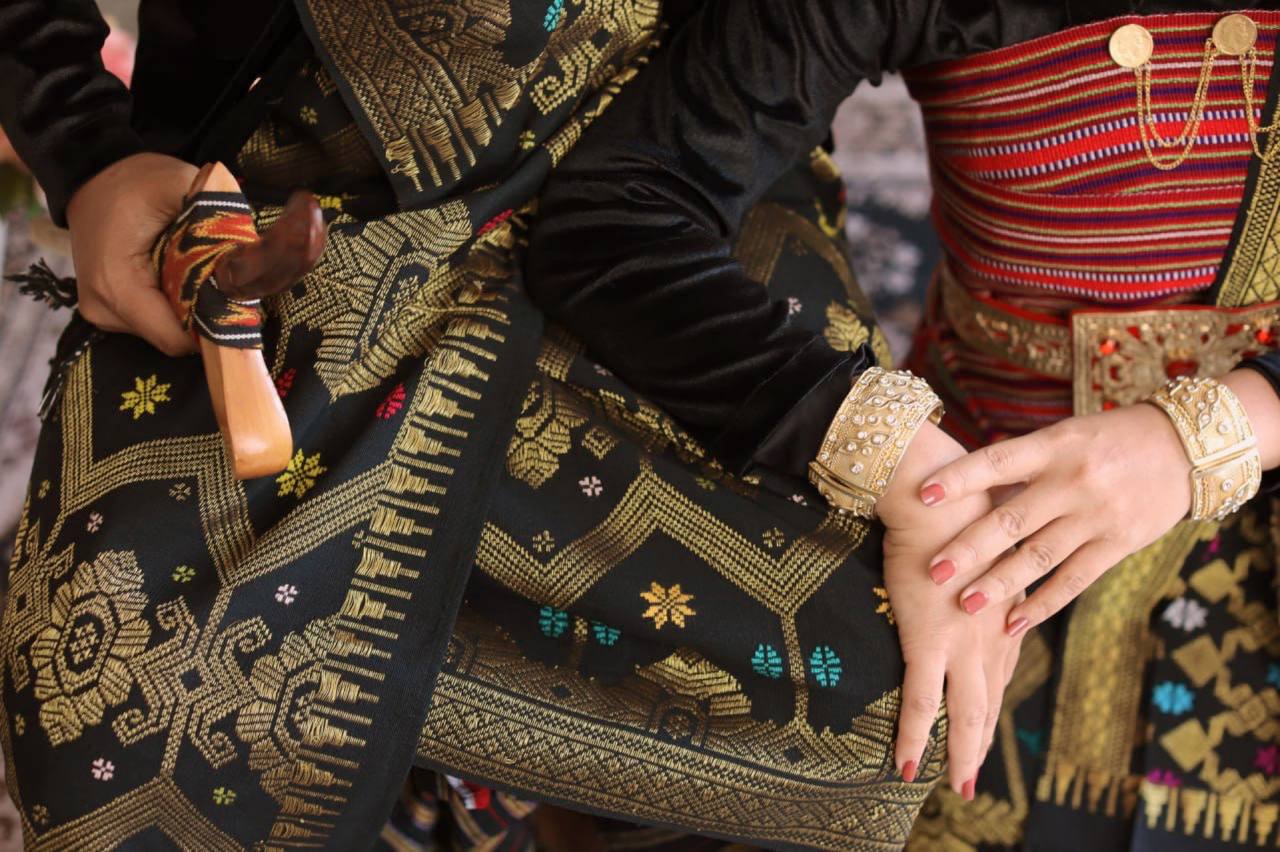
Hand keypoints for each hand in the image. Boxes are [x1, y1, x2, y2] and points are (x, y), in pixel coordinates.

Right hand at [67, 153, 325, 354]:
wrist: (94, 177)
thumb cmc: (135, 180)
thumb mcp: (180, 186)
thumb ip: (219, 221)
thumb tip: (259, 255)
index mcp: (116, 284)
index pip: (178, 338)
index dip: (216, 325)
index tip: (242, 302)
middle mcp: (104, 308)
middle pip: (175, 337)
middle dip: (208, 314)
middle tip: (226, 280)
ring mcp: (104, 313)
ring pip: (168, 331)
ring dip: (193, 307)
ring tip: (199, 271)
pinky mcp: (111, 311)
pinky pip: (157, 320)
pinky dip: (177, 303)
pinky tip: (182, 276)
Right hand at [877, 422, 1023, 796]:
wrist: (937, 498)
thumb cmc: (954, 513)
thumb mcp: (984, 547)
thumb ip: (987, 573)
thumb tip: (982, 575)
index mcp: (1003, 614)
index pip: (1000, 670)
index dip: (991, 701)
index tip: (983, 723)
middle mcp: (991, 636)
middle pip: (988, 702)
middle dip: (980, 743)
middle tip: (970, 778)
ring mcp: (962, 643)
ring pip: (964, 713)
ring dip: (960, 753)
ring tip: (954, 785)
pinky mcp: (929, 641)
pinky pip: (919, 702)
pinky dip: (912, 737)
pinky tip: (905, 764)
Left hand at [916, 401, 1193, 635]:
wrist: (1188, 448)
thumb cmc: (1110, 439)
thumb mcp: (1067, 436)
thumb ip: (1024, 463)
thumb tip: (967, 493)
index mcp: (1054, 445)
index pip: (996, 462)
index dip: (958, 479)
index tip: (921, 496)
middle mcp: (1072, 481)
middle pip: (1011, 520)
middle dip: (969, 548)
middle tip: (932, 570)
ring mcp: (1096, 516)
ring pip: (1038, 557)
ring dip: (999, 584)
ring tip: (964, 604)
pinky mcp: (1119, 544)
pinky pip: (1073, 580)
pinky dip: (1042, 604)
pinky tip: (1013, 624)